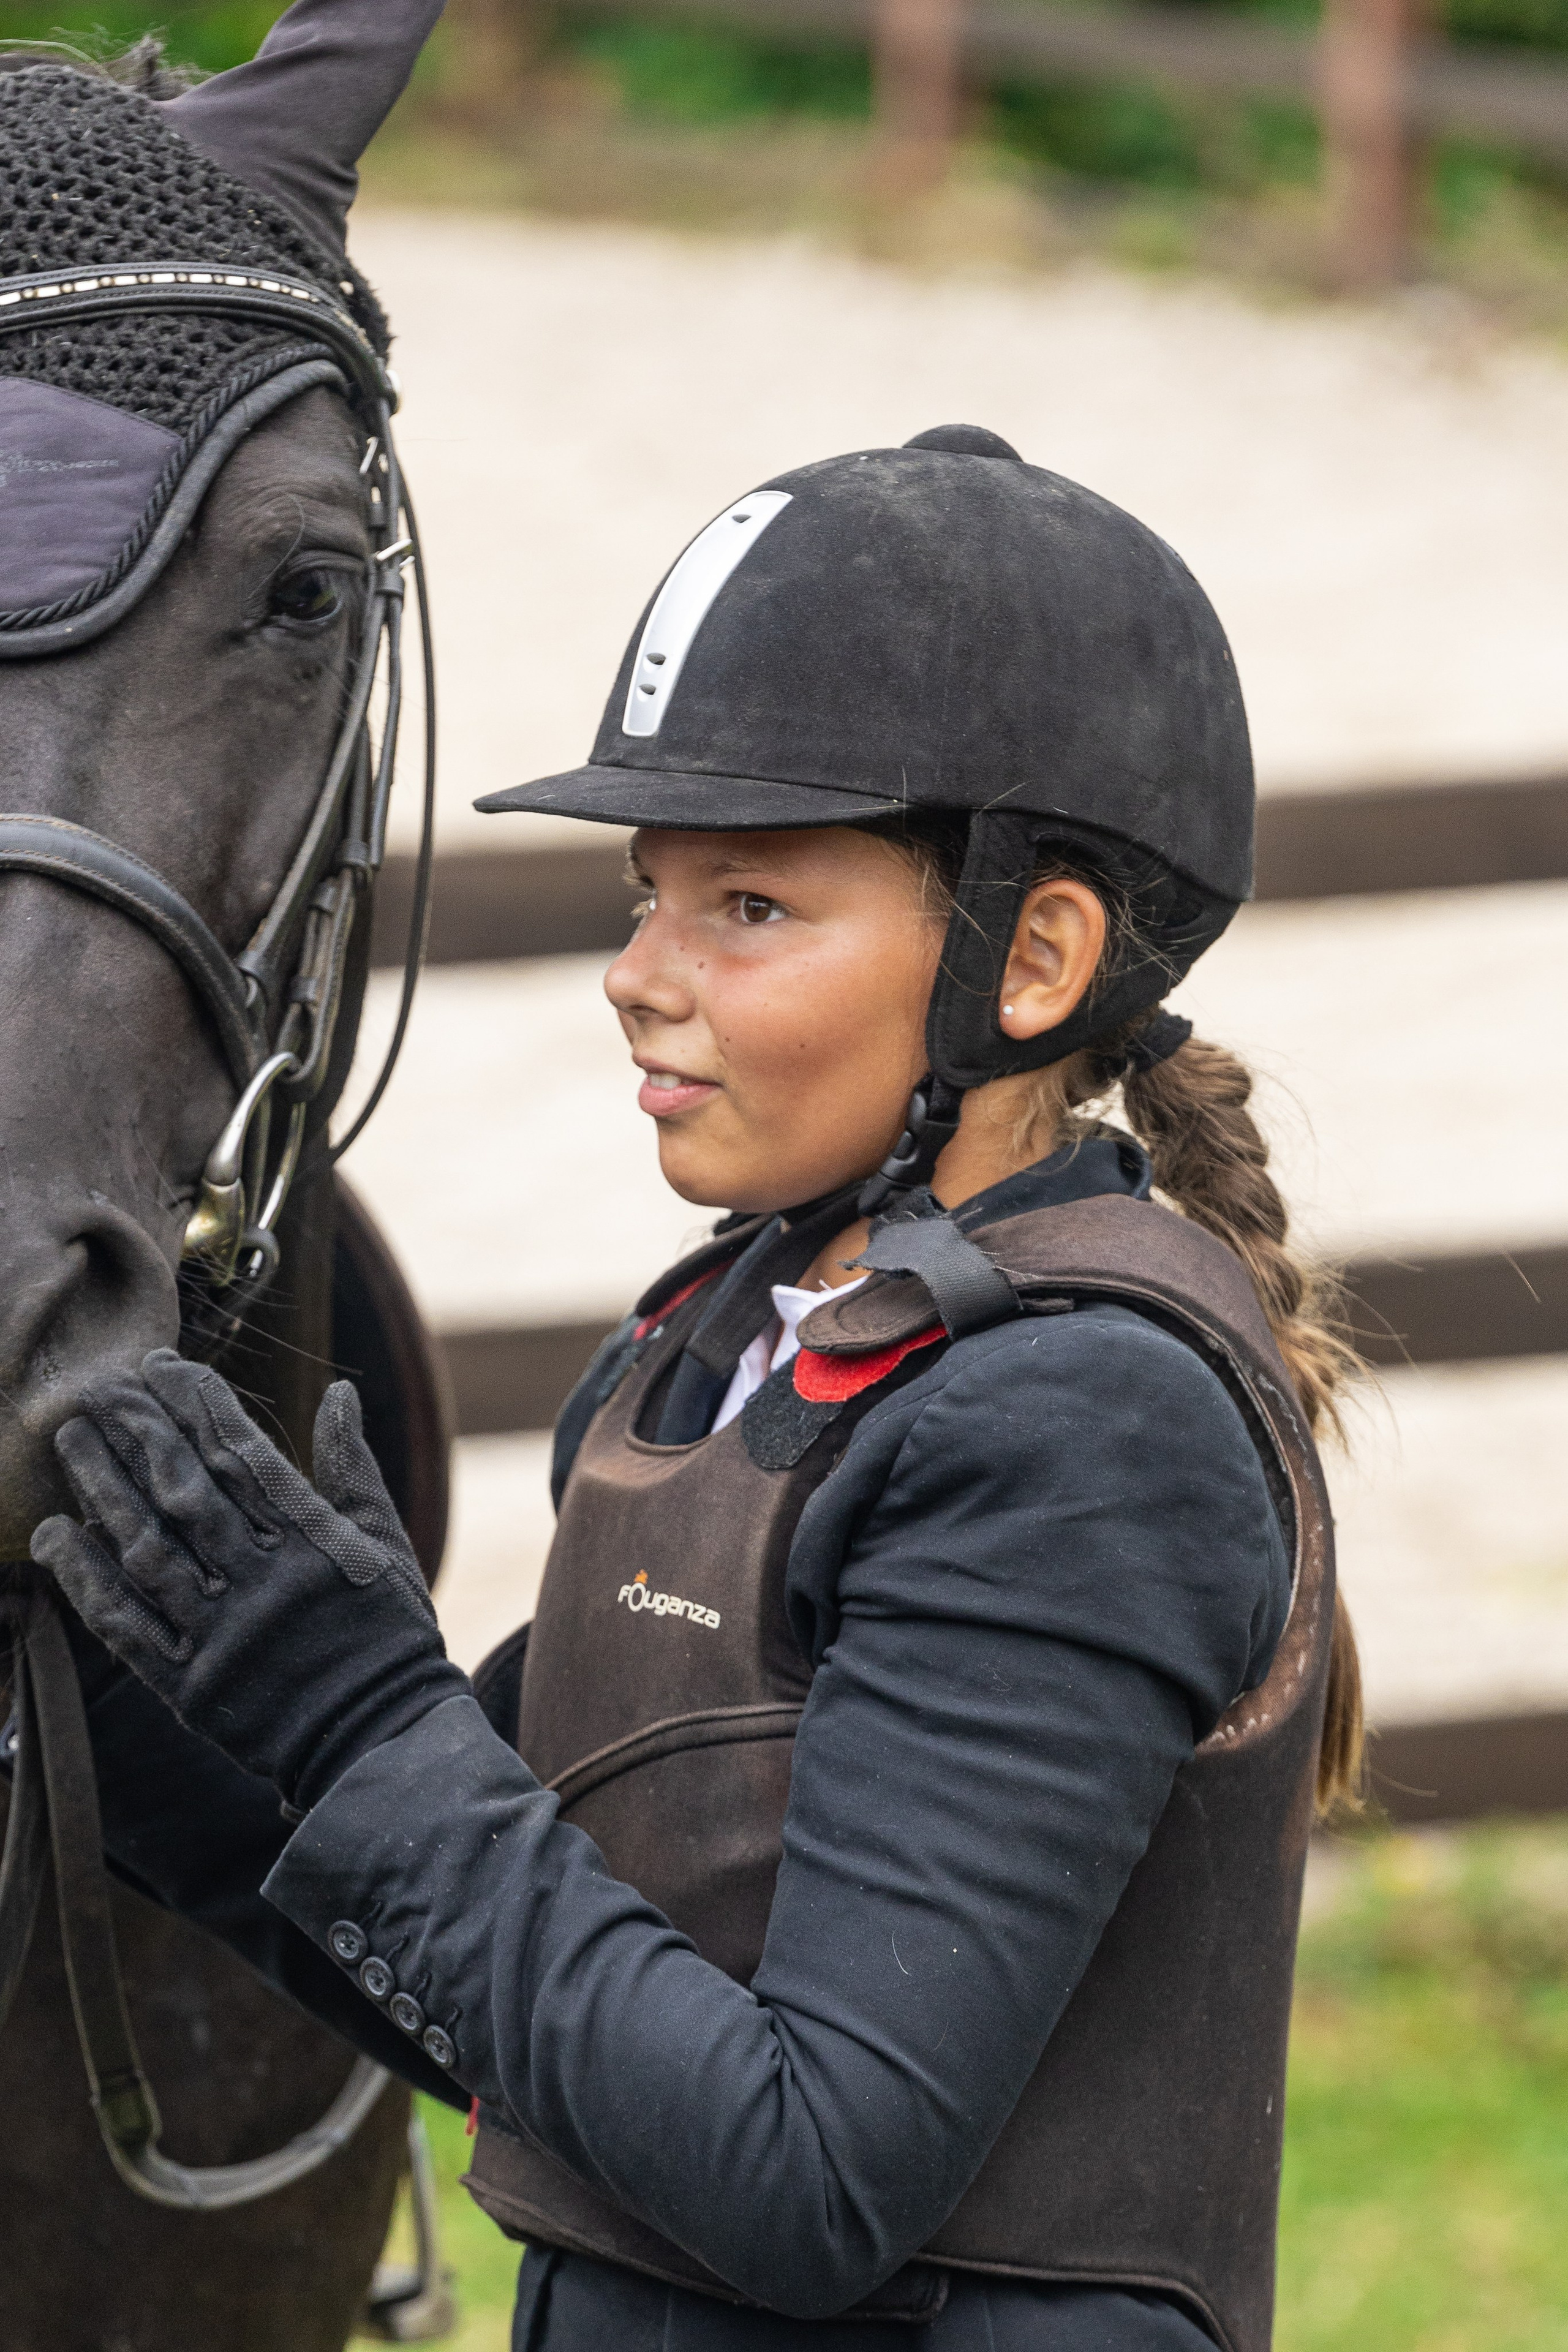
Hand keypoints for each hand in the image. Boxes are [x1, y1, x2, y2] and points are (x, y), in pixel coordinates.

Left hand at [32, 1350, 468, 1809]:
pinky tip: (56, 1536)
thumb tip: (340, 1393)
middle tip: (100, 1390)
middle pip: (186, 1494)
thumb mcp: (386, 1543)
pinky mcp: (190, 1686)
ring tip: (70, 1442)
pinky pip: (126, 1625)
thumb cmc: (388, 1632)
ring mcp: (224, 1635)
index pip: (244, 1458)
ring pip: (148, 1550)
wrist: (379, 1741)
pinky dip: (86, 1579)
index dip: (198, 1407)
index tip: (159, 1366)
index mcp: (316, 1543)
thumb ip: (354, 1468)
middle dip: (140, 1433)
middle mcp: (265, 1583)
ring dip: (102, 1490)